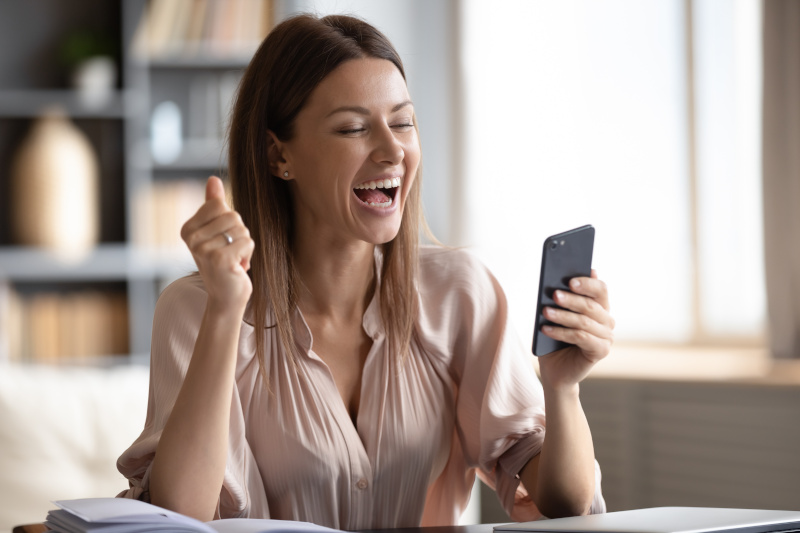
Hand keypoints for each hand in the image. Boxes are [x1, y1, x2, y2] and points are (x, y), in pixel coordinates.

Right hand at [180, 176, 254, 312]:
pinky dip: (249, 255)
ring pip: (242, 230)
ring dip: (244, 246)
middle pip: (233, 216)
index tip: (222, 240)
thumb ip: (213, 205)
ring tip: (234, 260)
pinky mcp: (220, 260)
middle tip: (230, 253)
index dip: (230, 222)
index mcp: (188, 229)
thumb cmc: (223, 262)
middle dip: (239, 234)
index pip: (220, 205)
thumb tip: (213, 179)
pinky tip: (238, 268)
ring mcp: (204, 250)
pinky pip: (248, 242)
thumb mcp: (216, 231)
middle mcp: (192, 239)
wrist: (226, 296)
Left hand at [537, 269, 614, 389]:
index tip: (570, 280)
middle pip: (591, 305)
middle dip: (571, 299)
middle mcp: (607, 321)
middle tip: (554, 294)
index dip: (587, 283)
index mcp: (600, 307)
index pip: (600, 290)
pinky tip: (546, 329)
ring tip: (545, 311)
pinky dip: (561, 332)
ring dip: (563, 316)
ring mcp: (607, 336)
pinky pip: (580, 337)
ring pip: (584, 322)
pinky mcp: (601, 350)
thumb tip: (556, 283)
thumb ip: (561, 301)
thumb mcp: (556, 317)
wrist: (555, 369)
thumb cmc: (555, 340)